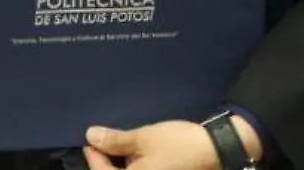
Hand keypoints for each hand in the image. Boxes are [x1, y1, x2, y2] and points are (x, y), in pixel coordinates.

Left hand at [83, 117, 257, 169]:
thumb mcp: (144, 139)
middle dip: (106, 163)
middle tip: (102, 144)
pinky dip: (134, 166)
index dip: (94, 157)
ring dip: (120, 165)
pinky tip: (135, 155)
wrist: (213, 151)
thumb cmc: (177, 145)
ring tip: (117, 147)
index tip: (89, 141)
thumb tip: (90, 136)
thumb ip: (115, 141)